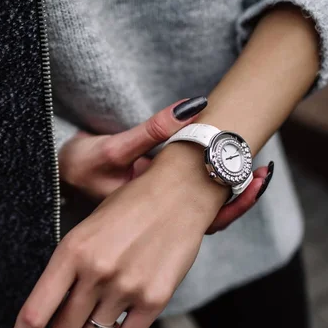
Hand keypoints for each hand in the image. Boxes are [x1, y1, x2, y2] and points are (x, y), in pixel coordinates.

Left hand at [5, 143, 272, 327]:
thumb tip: (56, 312)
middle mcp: (96, 272)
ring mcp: (126, 287)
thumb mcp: (88, 229)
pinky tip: (122, 315)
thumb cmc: (129, 207)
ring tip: (100, 309)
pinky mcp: (155, 298)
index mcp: (72, 250)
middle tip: (66, 323)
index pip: (37, 310)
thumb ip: (69, 270)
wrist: (179, 192)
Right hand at [58, 97, 271, 234]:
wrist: (63, 169)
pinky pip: (193, 187)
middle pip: (209, 213)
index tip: (254, 176)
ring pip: (203, 201)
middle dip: (239, 193)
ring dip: (229, 182)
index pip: (200, 219)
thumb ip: (153, 130)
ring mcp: (160, 204)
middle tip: (263, 171)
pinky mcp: (159, 189)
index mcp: (149, 217)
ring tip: (256, 167)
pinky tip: (227, 154)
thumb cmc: (82, 164)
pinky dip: (212, 171)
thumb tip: (194, 108)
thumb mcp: (113, 147)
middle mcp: (158, 216)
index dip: (232, 203)